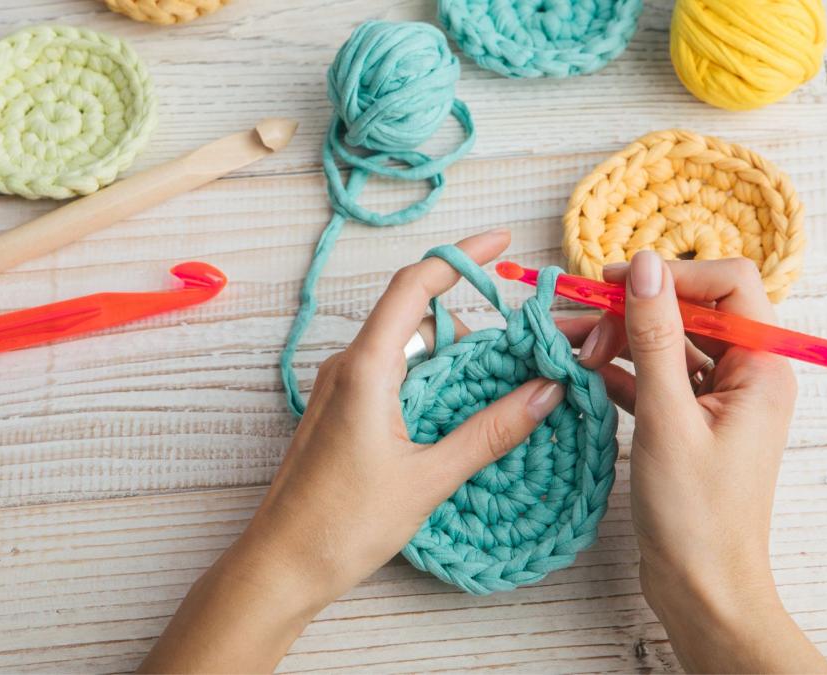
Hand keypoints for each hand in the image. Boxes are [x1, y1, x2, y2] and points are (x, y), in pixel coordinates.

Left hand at [140, 230, 564, 672]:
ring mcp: (340, 388)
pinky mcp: (340, 411)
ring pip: (405, 346)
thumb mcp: (430, 477)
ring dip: (453, 352)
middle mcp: (348, 366)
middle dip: (471, 316)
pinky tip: (462, 405)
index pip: (415, 284)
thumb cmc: (343, 524)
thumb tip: (547, 391)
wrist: (280, 564)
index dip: (462, 255)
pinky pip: (391, 373)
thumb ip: (491, 430)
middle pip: (416, 313)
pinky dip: (430, 377)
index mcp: (366, 368)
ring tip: (503, 377)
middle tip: (523, 337)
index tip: (504, 242)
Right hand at [565, 251, 826, 672]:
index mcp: (762, 367)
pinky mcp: (689, 423)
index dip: (670, 275)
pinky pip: (653, 377)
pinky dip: (618, 371)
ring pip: (664, 343)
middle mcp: (746, 376)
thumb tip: (644, 265)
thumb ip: (654, 336)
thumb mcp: (668, 417)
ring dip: (616, 340)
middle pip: (688, 311)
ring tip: (566, 348)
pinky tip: (579, 373)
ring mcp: (716, 400)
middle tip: (576, 324)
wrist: (702, 589)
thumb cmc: (697, 515)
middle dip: (630, 310)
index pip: (727, 285)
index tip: (613, 282)